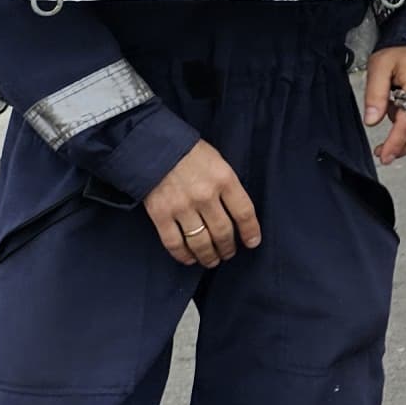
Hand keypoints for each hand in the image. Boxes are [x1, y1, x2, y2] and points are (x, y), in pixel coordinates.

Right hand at [144, 140, 259, 266]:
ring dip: (209, 256)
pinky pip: (174, 243)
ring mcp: (182, 207)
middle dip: (228, 247)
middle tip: (229, 252)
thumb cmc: (188, 152)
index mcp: (223, 178)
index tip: (252, 242)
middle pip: (223, 232)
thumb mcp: (217, 160)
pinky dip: (184, 255)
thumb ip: (227, 185)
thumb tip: (237, 213)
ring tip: (212, 260)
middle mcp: (205, 195)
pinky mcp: (161, 215)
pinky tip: (189, 258)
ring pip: (201, 243)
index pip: (244, 213)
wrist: (153, 144)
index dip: (250, 232)